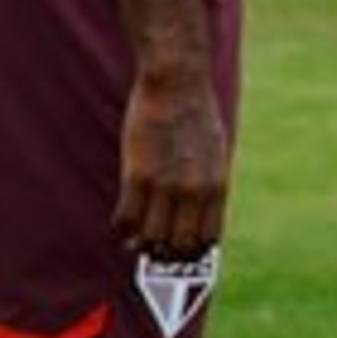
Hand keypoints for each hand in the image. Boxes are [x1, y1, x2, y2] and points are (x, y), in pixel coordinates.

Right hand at [115, 72, 231, 262]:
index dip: (193, 250)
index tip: (181, 250)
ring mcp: (165, 185)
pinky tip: (119, 222)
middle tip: (153, 249)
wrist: (177, 85)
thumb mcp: (216, 152)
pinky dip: (121, 226)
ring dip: (140, 242)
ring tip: (133, 241)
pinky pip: (125, 217)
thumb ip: (209, 181)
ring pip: (150, 236)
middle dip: (166, 251)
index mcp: (217, 186)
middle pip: (178, 243)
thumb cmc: (197, 115)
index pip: (208, 237)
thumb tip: (201, 208)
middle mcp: (194, 192)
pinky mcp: (137, 175)